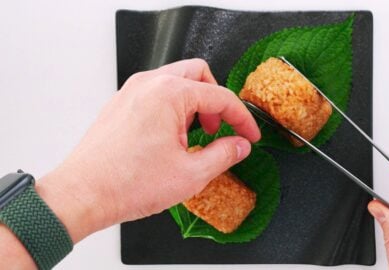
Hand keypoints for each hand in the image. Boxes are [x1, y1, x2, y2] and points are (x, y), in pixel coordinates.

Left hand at [36, 58, 260, 242]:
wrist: (82, 194)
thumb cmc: (127, 183)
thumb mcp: (190, 174)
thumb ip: (223, 155)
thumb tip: (239, 146)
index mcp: (170, 93)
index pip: (220, 97)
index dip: (241, 118)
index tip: (249, 136)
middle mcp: (149, 84)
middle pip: (199, 75)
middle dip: (216, 101)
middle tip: (220, 129)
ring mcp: (132, 91)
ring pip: (177, 81)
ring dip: (194, 104)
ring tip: (194, 137)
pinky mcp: (121, 103)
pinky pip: (156, 93)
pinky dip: (173, 107)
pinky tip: (171, 138)